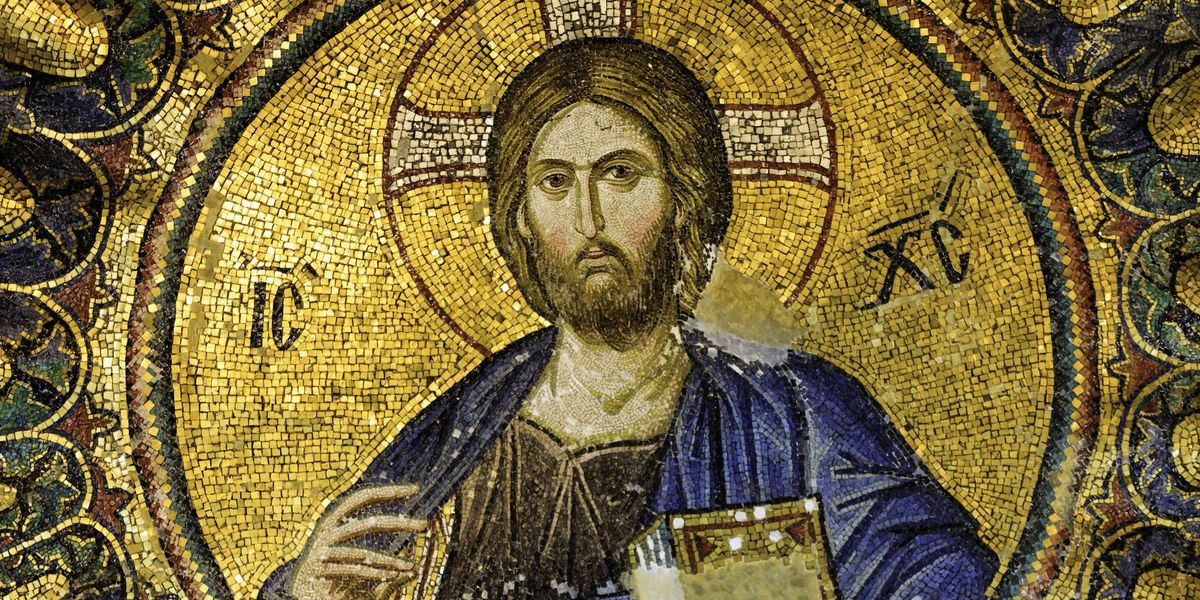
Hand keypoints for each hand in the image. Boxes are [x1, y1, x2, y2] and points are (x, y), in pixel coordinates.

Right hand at [290, 484, 427, 599]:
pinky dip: (375, 574)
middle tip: (424, 524)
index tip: (415, 489)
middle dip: (399, 523)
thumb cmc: (333, 589)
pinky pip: (354, 570)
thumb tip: (413, 571)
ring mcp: (320, 552)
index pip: (362, 498)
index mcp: (333, 524)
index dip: (388, 492)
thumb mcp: (363, 578)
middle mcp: (326, 533)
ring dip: (389, 562)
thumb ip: (385, 573)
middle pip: (368, 523)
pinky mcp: (318, 570)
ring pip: (363, 552)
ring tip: (409, 567)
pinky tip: (392, 577)